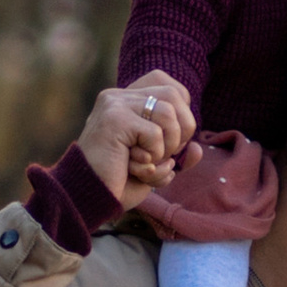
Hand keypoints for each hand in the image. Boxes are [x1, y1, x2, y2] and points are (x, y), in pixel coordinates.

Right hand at [78, 84, 200, 207]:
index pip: (171, 89)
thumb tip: (198, 150)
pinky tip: (133, 166)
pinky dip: (153, 156)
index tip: (170, 143)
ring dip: (167, 147)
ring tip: (148, 163)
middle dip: (182, 131)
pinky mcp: (114, 119)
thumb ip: (178, 154)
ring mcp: (115, 104)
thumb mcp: (156, 165)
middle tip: (164, 156)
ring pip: (168, 114)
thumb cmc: (118, 182)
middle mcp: (119, 96)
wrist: (89, 197)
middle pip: (174, 95)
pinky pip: (154, 134)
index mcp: (127, 100)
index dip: (183, 116)